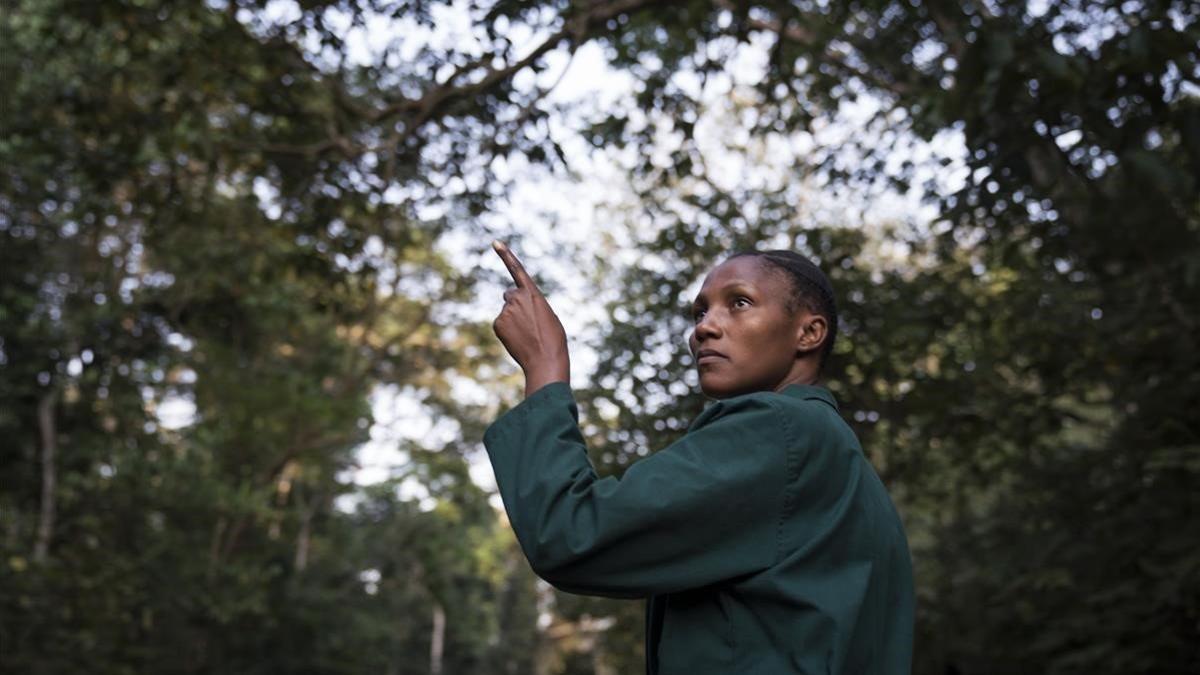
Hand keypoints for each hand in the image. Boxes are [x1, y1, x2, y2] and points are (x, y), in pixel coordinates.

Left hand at [491, 240, 569, 395]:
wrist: (545, 360)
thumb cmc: (553, 339)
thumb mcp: (547, 314)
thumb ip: (530, 304)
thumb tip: (512, 308)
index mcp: (532, 293)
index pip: (516, 269)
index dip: (505, 255)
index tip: (494, 242)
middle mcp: (516, 297)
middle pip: (510, 296)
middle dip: (515, 304)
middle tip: (529, 322)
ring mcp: (505, 311)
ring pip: (507, 312)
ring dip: (514, 320)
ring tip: (527, 334)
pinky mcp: (498, 323)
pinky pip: (501, 324)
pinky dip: (508, 331)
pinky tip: (519, 340)